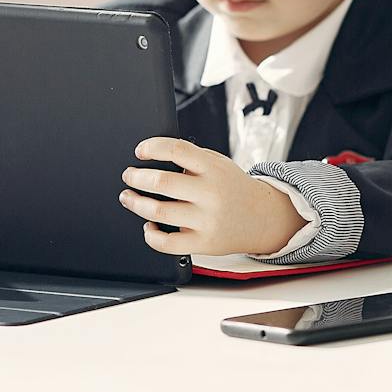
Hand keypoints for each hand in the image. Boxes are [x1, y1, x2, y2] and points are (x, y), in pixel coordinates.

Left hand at [120, 137, 306, 256]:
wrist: (263, 217)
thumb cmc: (232, 188)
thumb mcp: (219, 164)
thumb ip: (191, 159)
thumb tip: (152, 157)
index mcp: (213, 168)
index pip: (177, 150)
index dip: (153, 148)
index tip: (140, 150)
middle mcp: (210, 193)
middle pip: (162, 182)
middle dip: (136, 177)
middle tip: (129, 175)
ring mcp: (207, 220)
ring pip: (159, 212)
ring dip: (136, 203)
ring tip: (128, 198)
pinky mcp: (204, 243)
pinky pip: (168, 244)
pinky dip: (151, 235)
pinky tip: (148, 226)